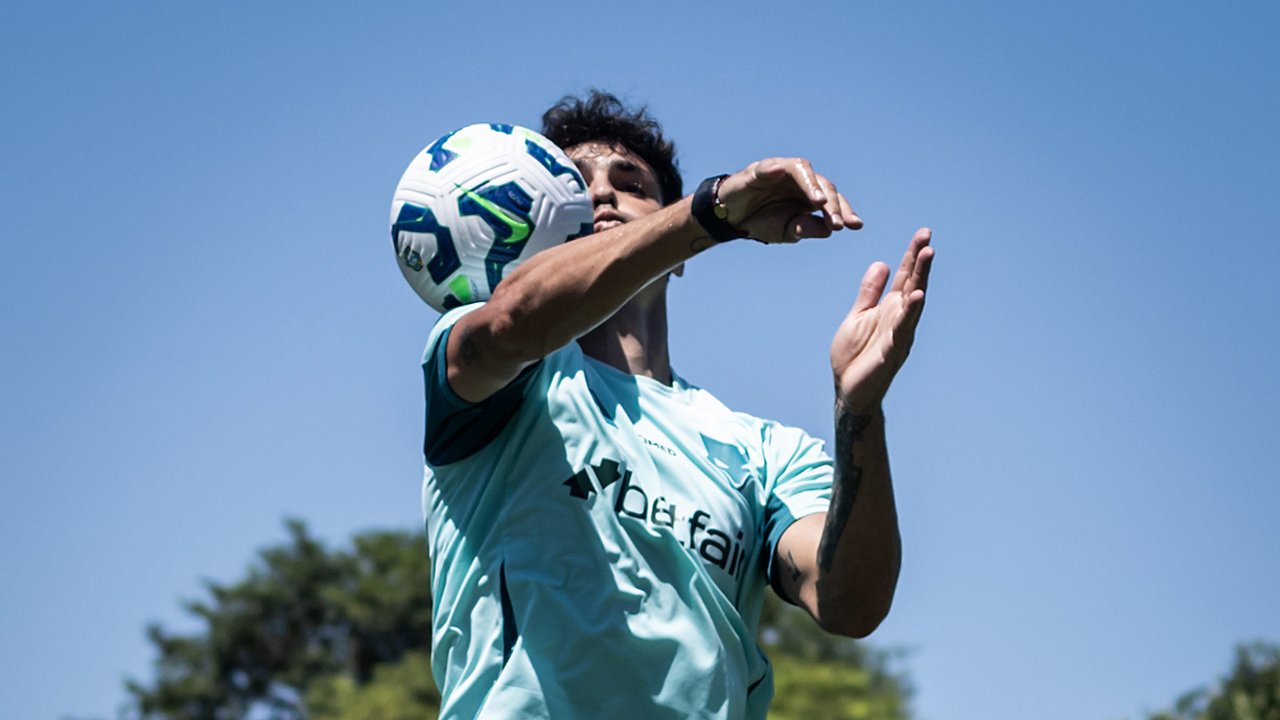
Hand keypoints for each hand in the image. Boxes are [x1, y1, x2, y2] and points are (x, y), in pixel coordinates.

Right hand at [716, 158, 862, 243]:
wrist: (731, 218)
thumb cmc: (762, 221)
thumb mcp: (787, 231)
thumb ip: (806, 229)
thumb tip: (828, 230)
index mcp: (810, 195)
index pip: (833, 201)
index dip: (845, 211)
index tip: (855, 226)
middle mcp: (801, 180)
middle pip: (824, 185)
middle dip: (833, 205)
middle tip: (838, 224)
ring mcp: (781, 172)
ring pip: (803, 170)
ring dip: (813, 186)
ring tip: (820, 202)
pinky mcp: (760, 169)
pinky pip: (770, 166)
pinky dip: (775, 169)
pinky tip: (779, 173)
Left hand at [829, 228, 933, 410]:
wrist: (849, 390)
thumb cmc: (854, 355)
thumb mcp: (858, 316)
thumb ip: (870, 292)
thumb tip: (882, 263)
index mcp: (891, 308)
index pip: (904, 277)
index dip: (912, 255)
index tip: (923, 233)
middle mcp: (900, 318)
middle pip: (913, 284)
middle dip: (920, 261)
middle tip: (928, 237)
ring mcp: (898, 334)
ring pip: (912, 303)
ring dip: (920, 278)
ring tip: (927, 255)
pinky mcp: (891, 351)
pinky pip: (902, 329)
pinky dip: (909, 312)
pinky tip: (915, 296)